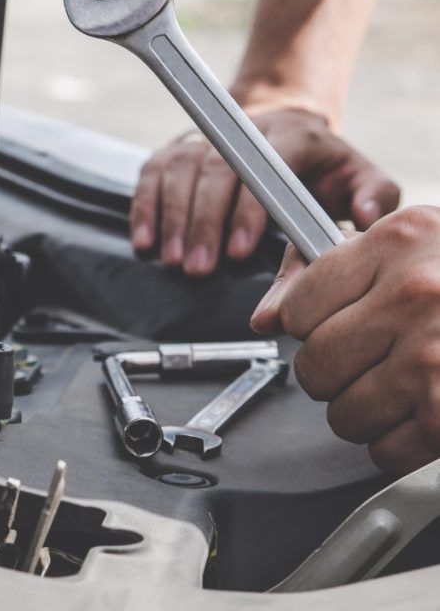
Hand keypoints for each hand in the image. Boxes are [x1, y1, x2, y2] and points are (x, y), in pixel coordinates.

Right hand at [130, 107, 399, 275]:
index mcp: (292, 136)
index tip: (240, 250)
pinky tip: (145, 238)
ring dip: (173, 216)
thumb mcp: (360, 174)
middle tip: (199, 268)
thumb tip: (363, 219)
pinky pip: (153, 170)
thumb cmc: (323, 162)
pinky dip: (145, 204)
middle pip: (215, 169)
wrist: (286, 122)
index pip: (264, 168)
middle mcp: (244, 129)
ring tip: (173, 258)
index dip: (248, 209)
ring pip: (180, 168)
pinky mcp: (179, 145)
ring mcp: (207, 135)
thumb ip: (372, 196)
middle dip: (204, 222)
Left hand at [251, 207, 439, 474]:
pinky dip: (397, 442)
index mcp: (399, 242)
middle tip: (363, 361)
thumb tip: (268, 316)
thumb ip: (343, 270)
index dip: (307, 324)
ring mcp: (432, 357)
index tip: (326, 327)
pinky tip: (422, 409)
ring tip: (400, 384)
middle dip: (332, 372)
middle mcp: (413, 296)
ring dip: (364, 410)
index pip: (300, 302)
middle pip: (313, 364)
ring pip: (343, 413)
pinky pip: (383, 449)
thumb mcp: (420, 242)